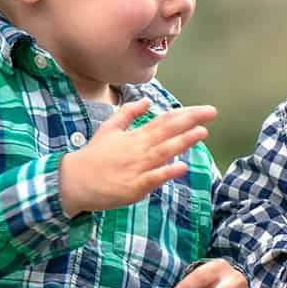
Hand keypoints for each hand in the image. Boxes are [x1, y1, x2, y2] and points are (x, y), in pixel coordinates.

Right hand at [58, 101, 216, 214]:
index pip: (165, 121)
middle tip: (212, 113)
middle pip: (168, 132)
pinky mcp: (134, 187)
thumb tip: (147, 100)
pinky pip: (154, 178)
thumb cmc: (93, 156)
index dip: (186, 114)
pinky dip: (168, 172)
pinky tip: (182, 167)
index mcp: (135, 136)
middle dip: (191, 121)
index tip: (205, 110)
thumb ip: (129, 114)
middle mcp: (139, 149)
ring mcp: (137, 168)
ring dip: (183, 142)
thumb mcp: (109, 128)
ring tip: (202, 132)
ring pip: (164, 152)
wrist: (75, 181)